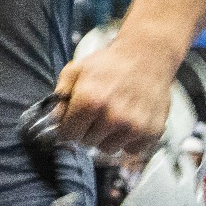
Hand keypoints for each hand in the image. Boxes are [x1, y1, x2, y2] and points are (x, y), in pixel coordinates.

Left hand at [52, 34, 176, 158]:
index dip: (69, 127)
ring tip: (114, 117)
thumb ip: (60, 95)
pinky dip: (128, 141)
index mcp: (90, 100)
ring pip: (108, 149)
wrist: (148, 55)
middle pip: (87, 143)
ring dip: (107, 137)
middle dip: (88, 131)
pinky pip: (130, 150)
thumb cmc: (110, 63)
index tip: (75, 121)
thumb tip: (54, 119)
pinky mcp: (150, 132)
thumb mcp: (77, 69)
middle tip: (97, 114)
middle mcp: (112, 117)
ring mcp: (133, 127)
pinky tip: (129, 122)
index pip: (68, 135)